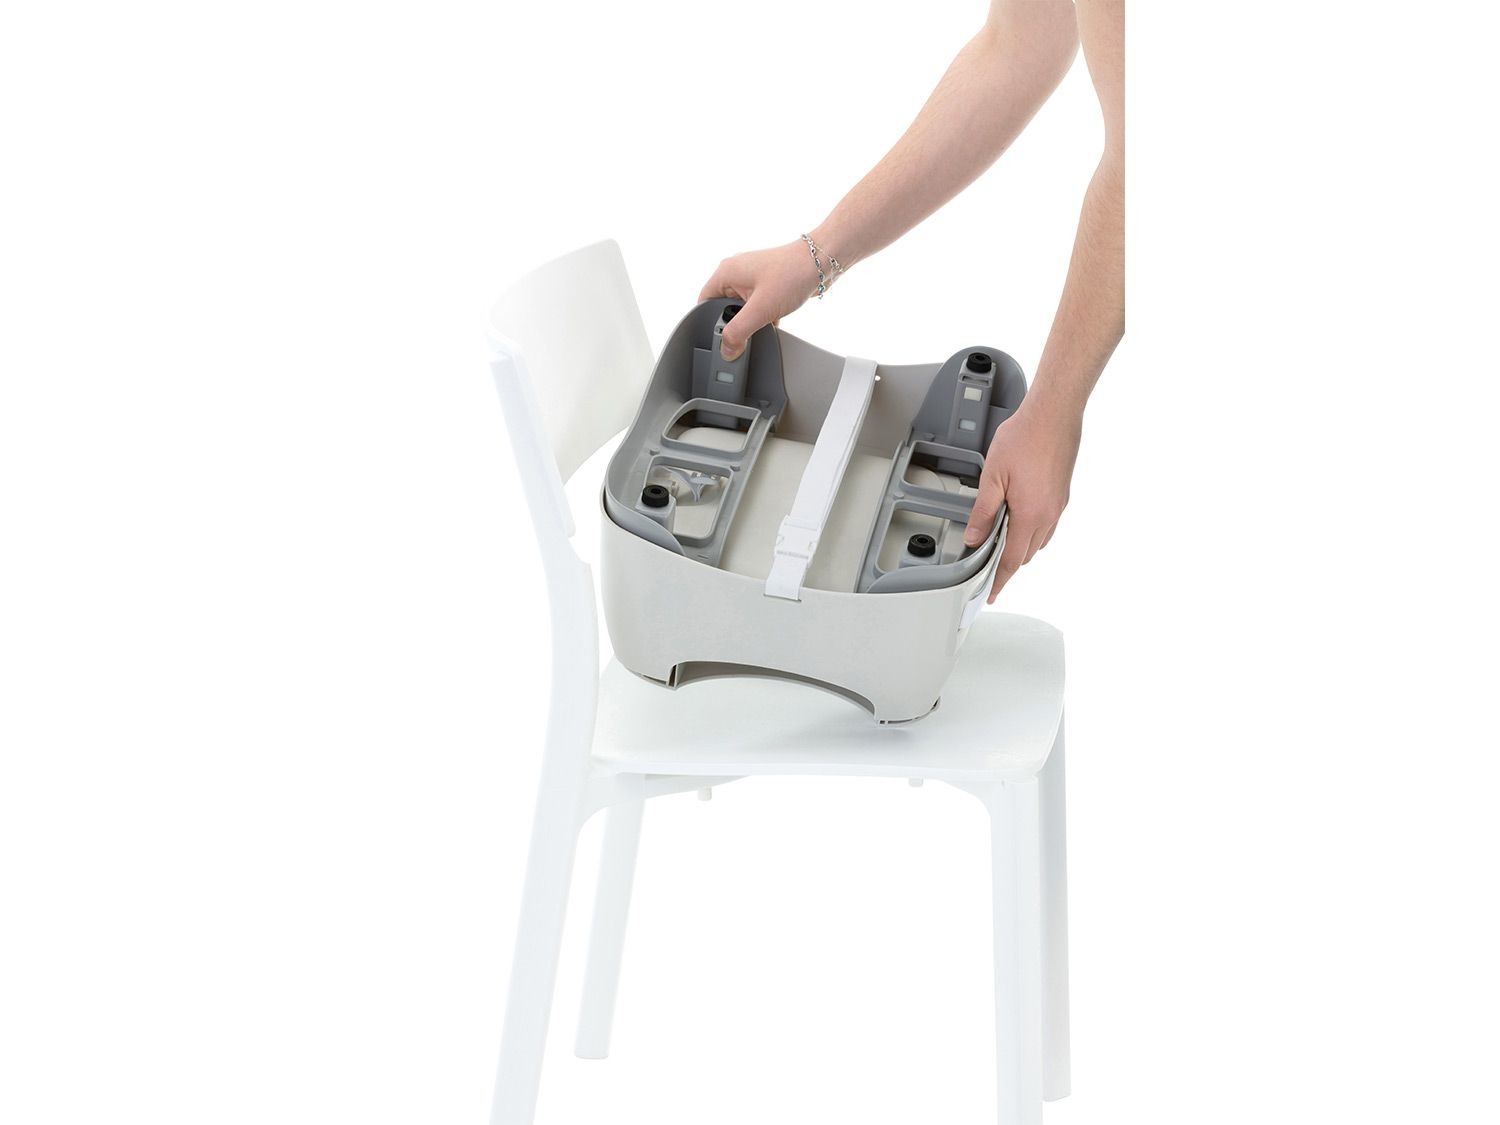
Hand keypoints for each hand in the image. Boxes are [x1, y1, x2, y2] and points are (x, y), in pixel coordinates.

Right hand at [698, 241, 822, 359]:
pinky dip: (763, 316)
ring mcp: (751, 277)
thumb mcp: (760, 309)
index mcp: (725, 272)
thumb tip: (726, 350)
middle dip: (734, 324)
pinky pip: (756, 305)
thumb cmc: (792, 274)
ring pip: (741, 308)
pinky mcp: (766, 283)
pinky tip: (773, 321)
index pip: (704, 303)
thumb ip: (738, 332)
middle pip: (722, 307)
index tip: (720, 341)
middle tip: (745, 334)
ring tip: (763, 323)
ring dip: (751, 320)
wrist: (822, 262)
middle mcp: (736, 272)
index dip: (709, 324)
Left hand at [963, 401, 1081, 602]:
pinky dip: (1031, 531)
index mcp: (1031, 515)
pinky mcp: (1062, 494)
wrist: (1054, 414)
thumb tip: (975, 537)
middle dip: (1007, 564)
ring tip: (998, 542)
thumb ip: (983, 511)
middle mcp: (1049, 515)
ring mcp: (1058, 505)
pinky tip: (1018, 519)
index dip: (999, 580)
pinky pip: (1047, 525)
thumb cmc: (1025, 437)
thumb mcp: (993, 476)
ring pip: (1038, 541)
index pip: (1012, 560)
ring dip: (1019, 546)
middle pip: (1025, 554)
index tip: (990, 593)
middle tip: (987, 567)